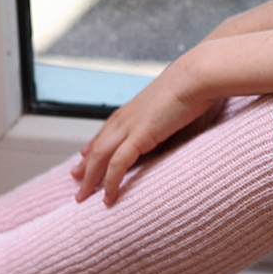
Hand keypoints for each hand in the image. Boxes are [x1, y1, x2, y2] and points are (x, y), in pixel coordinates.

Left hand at [71, 67, 218, 204]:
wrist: (197, 76)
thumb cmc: (194, 87)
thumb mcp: (177, 105)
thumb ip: (169, 119)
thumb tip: (175, 130)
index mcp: (133, 108)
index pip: (106, 130)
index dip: (94, 145)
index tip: (84, 155)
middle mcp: (126, 117)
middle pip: (97, 146)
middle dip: (85, 165)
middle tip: (76, 180)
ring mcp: (129, 126)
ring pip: (99, 157)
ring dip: (90, 179)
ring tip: (82, 196)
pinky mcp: (139, 136)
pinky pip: (118, 164)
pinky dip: (111, 182)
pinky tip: (108, 198)